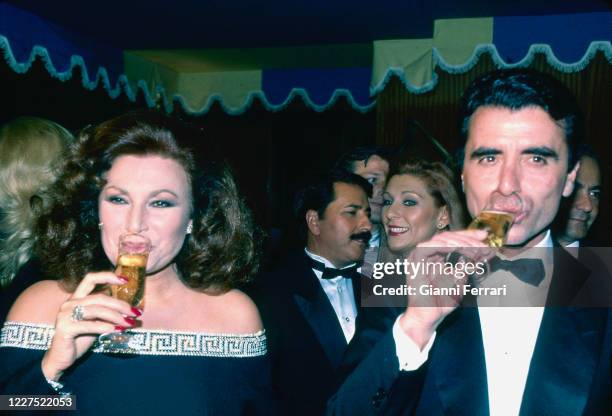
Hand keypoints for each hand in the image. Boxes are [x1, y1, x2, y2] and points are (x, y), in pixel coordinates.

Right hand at [41, 272, 139, 380]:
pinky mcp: (65, 328)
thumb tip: (129, 310)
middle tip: (135, 312)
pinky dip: (106, 326)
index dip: (108, 276)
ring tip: (129, 323)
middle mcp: (69, 303)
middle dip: (120, 305)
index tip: (126, 280)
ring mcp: (65, 315)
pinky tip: (117, 330)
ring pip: (97, 310)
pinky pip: (90, 325)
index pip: (90, 279)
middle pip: (100, 297)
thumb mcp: (95, 322)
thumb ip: (106, 313)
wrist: (61, 358)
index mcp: (76, 298)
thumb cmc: (80, 339)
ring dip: (116, 316)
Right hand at [399, 229, 492, 347]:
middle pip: (447, 236)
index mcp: (435, 256)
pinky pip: (426, 248)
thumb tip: (483, 252)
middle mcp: (426, 254)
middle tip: (482, 243)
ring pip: (439, 239)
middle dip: (467, 238)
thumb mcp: (461, 280)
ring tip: (474, 249)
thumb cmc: (441, 302)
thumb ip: (469, 265)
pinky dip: (442, 246)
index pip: (452, 240)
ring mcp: (419, 257)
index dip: (468, 236)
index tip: (484, 236)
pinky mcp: (413, 263)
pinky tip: (456, 248)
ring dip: (458, 242)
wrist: (428, 317)